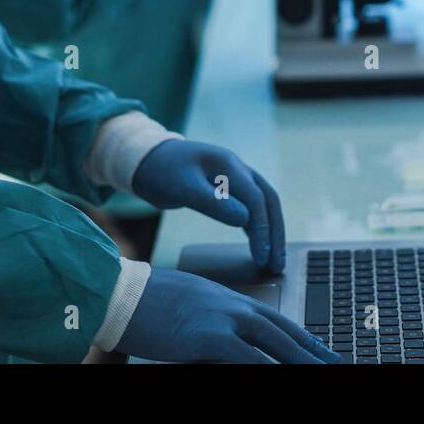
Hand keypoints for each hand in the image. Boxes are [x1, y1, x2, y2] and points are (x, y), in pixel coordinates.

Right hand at [116, 268, 338, 362]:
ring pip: (277, 344)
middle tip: (337, 363)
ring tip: (324, 371)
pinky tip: (288, 376)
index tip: (320, 348)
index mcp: (229, 298)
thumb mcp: (189, 306)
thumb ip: (213, 319)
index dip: (302, 336)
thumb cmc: (145, 302)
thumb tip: (226, 341)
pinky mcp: (212, 338)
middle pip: (285, 332)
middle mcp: (234, 306)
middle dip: (313, 350)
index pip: (276, 319)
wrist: (120, 294)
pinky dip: (272, 370)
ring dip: (303, 361)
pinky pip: (252, 361)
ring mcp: (225, 320)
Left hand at [131, 139, 285, 272]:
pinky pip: (250, 206)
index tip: (261, 256)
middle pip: (268, 201)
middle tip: (277, 265)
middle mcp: (237, 168)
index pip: (256, 199)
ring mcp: (234, 176)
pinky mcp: (227, 186)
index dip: (262, 229)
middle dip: (275, 233)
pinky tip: (258, 243)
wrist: (147, 158)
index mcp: (228, 165)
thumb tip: (245, 220)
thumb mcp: (183, 188)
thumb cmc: (162, 171)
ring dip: (270, 231)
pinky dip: (257, 226)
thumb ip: (214, 203)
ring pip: (262, 204)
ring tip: (272, 260)